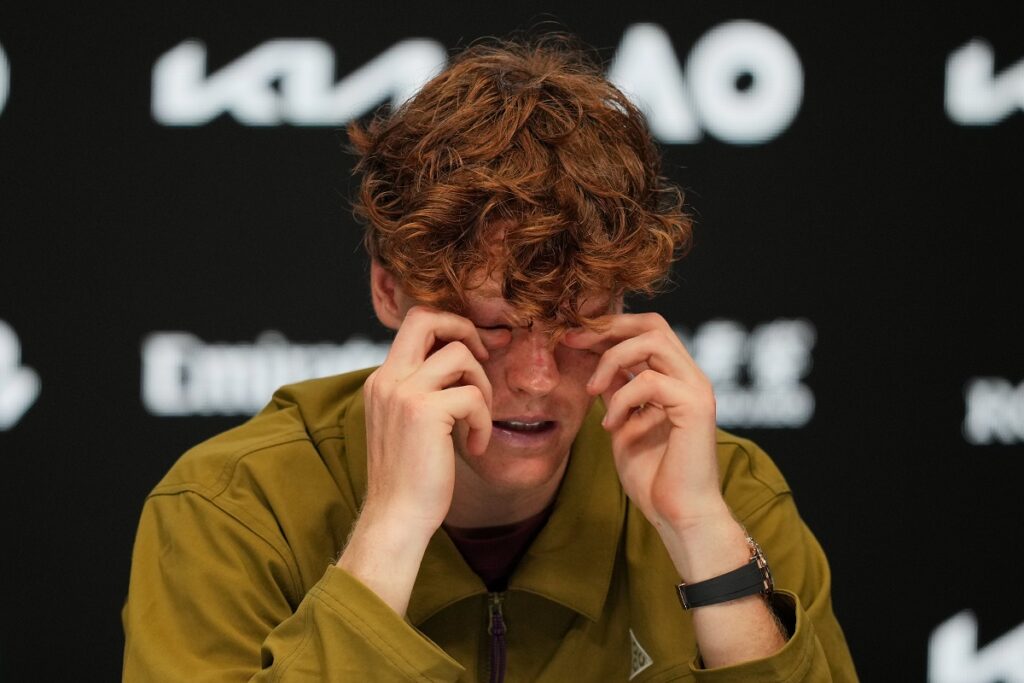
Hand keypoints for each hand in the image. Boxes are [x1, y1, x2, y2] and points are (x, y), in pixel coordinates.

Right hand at [360, 305, 493, 537]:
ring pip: (459, 355)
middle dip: (466, 329)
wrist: (396, 518)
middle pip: (427, 317)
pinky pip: (473, 396)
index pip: (414, 323)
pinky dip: (484, 421)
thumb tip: (463, 364)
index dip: (450, 325)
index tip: (476, 350)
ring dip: (482, 386)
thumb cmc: (410, 478)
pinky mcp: (424, 412)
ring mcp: (403, 393)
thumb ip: (425, 392)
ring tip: (478, 421)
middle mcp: (387, 379)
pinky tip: (476, 447)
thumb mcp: (410, 425)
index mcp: (382, 380)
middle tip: (486, 358)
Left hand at [570, 314, 785, 663]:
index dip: (606, 328)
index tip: (569, 337)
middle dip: (607, 328)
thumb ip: (615, 393)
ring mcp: (697, 389)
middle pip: (652, 323)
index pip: (645, 330)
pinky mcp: (696, 407)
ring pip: (652, 341)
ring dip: (611, 360)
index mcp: (676, 378)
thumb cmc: (654, 477)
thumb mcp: (623, 425)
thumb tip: (593, 366)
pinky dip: (622, 398)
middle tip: (571, 342)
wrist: (680, 516)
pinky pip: (649, 381)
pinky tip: (611, 425)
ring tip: (591, 390)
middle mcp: (691, 376)